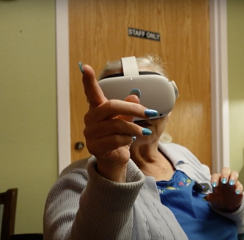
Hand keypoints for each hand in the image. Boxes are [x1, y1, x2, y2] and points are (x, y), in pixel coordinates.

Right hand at [80, 63, 152, 181]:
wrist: (115, 160)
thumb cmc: (119, 137)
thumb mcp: (126, 121)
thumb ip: (128, 109)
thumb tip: (135, 96)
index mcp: (97, 110)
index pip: (91, 93)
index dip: (88, 81)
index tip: (85, 67)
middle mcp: (91, 120)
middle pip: (111, 106)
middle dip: (133, 109)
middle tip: (149, 112)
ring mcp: (91, 133)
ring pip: (116, 124)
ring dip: (134, 128)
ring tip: (143, 131)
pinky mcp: (95, 147)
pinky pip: (115, 139)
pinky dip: (127, 139)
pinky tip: (129, 141)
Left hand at [205, 167, 243, 211]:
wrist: (227, 206)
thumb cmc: (219, 199)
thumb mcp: (214, 199)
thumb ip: (211, 198)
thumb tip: (205, 197)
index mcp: (217, 180)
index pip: (215, 176)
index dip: (214, 179)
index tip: (214, 185)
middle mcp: (225, 178)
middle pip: (226, 170)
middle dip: (225, 174)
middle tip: (224, 181)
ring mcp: (233, 182)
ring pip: (234, 174)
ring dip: (233, 177)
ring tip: (231, 183)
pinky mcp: (239, 187)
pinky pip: (240, 185)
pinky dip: (239, 188)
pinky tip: (237, 192)